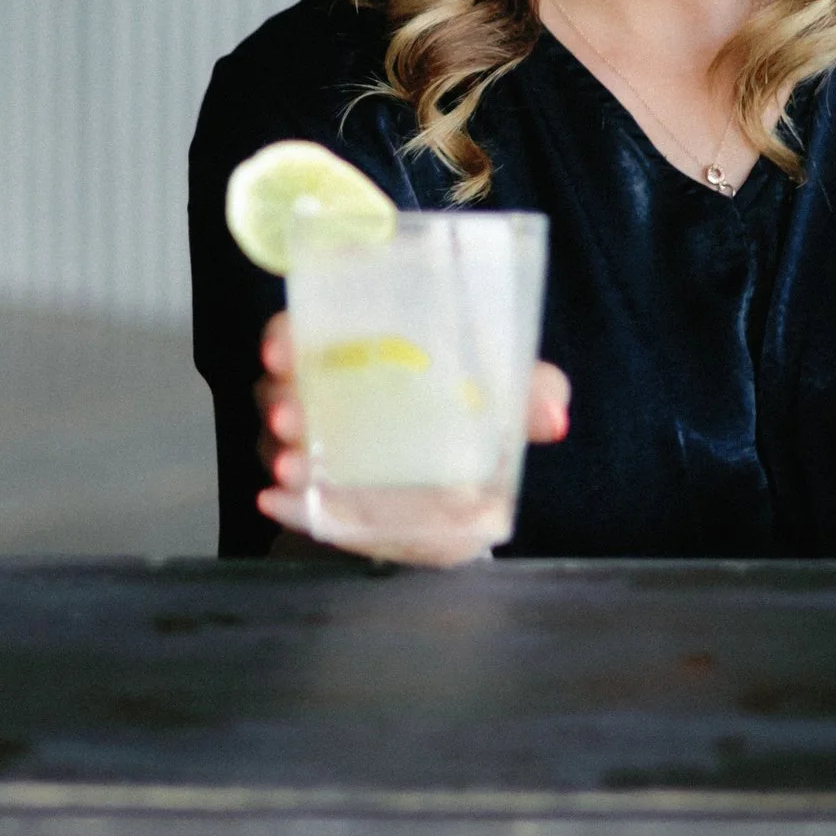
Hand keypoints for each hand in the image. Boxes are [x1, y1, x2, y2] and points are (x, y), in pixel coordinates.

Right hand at [255, 310, 570, 565]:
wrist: (461, 481)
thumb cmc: (475, 418)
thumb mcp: (505, 400)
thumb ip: (530, 396)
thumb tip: (554, 416)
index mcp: (358, 350)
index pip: (304, 331)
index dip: (287, 337)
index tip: (280, 350)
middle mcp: (324, 392)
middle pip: (281, 388)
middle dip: (281, 403)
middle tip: (288, 418)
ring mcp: (316, 447)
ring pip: (280, 444)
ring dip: (281, 455)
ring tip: (292, 468)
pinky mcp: (323, 498)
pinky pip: (294, 497)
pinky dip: (288, 502)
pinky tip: (281, 504)